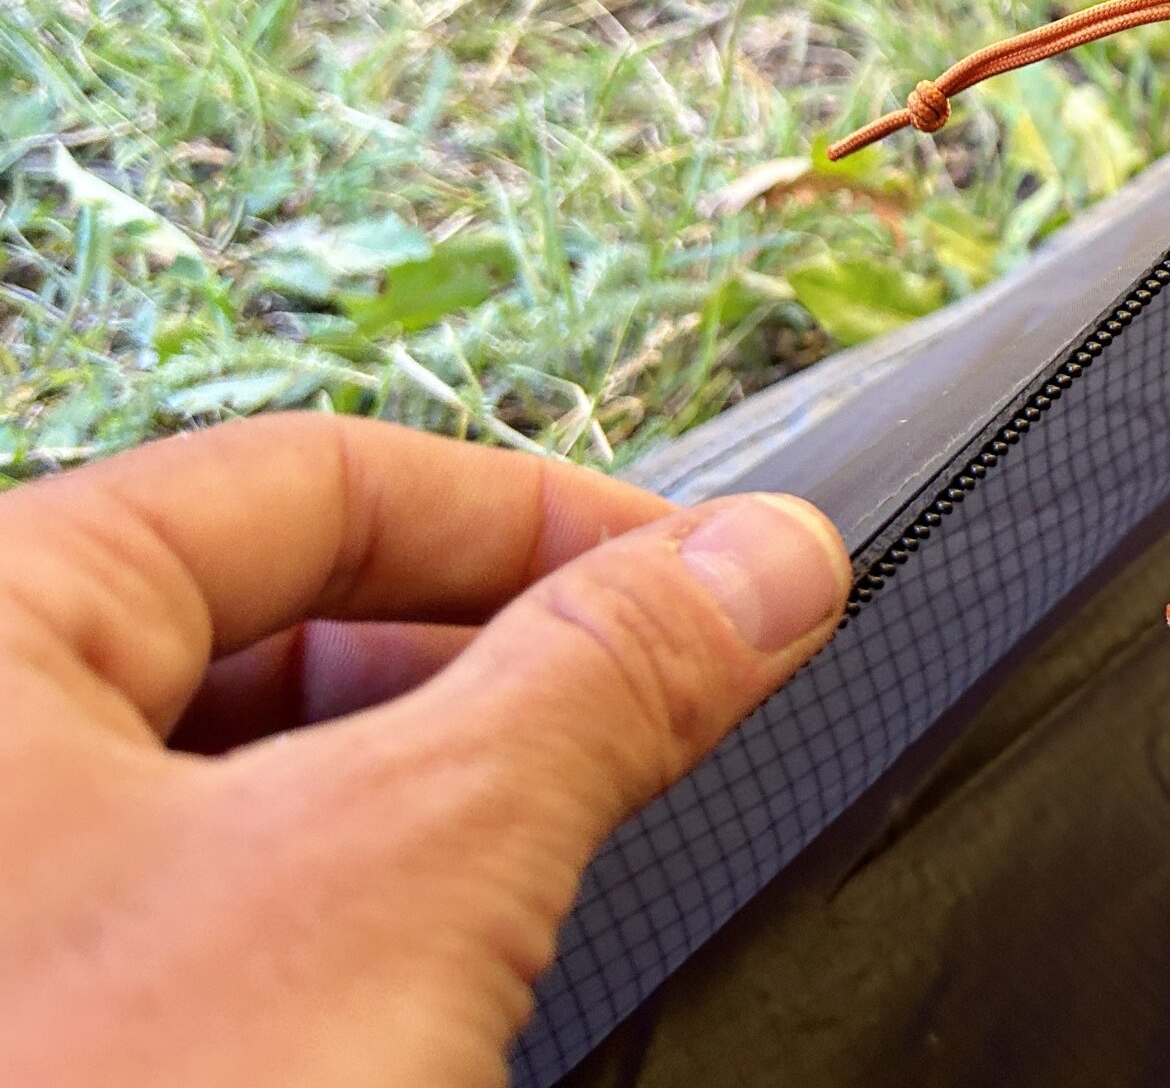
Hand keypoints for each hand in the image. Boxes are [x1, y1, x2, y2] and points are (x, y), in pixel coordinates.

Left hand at [0, 415, 848, 1087]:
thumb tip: (766, 566)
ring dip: (425, 796)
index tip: (709, 586)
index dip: (541, 518)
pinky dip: (336, 910)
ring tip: (558, 857)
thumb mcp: (405, 873)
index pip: (313, 481)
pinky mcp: (22, 1017)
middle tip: (666, 723)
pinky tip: (426, 977)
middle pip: (269, 620)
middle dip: (491, 668)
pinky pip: (190, 906)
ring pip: (233, 774)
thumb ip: (603, 682)